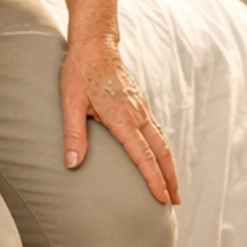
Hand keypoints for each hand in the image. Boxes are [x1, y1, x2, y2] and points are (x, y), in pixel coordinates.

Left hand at [60, 38, 179, 204]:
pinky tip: (161, 160)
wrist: (95, 44)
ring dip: (169, 166)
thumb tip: (72, 164)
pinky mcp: (140, 105)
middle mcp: (138, 114)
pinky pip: (157, 132)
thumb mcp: (70, 101)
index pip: (143, 155)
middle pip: (161, 152)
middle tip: (175, 203)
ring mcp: (142, 109)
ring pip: (162, 143)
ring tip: (173, 188)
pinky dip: (163, 151)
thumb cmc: (80, 71)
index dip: (153, 179)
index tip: (162, 198)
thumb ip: (73, 133)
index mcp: (123, 117)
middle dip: (170, 178)